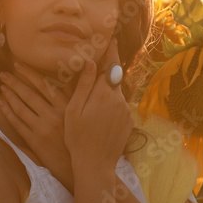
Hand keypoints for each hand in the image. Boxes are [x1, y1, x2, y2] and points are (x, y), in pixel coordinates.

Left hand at [0, 63, 74, 192]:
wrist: (79, 165)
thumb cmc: (82, 137)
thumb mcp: (82, 114)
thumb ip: (73, 95)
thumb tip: (67, 77)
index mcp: (67, 106)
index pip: (44, 85)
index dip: (29, 73)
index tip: (18, 64)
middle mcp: (53, 115)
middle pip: (29, 94)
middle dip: (14, 82)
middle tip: (3, 73)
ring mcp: (42, 128)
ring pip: (21, 107)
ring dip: (10, 95)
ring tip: (2, 86)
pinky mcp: (35, 140)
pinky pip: (18, 123)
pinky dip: (8, 112)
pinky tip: (2, 104)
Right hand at [64, 37, 133, 179]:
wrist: (95, 164)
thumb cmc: (78, 138)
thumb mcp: (74, 110)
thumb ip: (83, 85)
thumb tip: (90, 62)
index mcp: (103, 94)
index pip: (110, 65)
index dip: (111, 51)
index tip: (112, 38)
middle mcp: (118, 99)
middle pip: (114, 78)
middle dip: (108, 70)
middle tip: (100, 63)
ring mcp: (125, 111)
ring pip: (117, 93)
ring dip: (108, 91)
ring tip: (96, 98)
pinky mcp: (129, 121)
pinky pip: (120, 107)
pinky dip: (112, 105)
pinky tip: (101, 115)